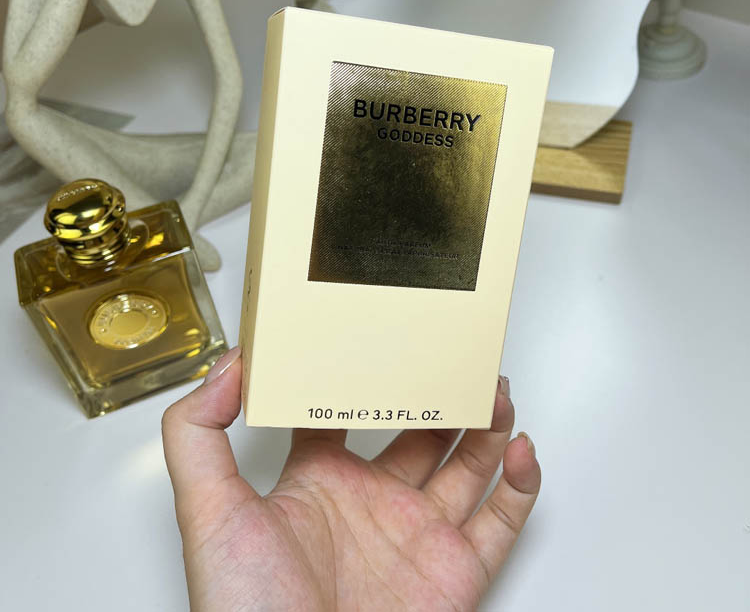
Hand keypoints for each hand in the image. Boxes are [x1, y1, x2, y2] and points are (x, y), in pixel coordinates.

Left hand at [162, 349, 541, 610]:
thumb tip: (229, 364)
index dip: (367, 374)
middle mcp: (373, 500)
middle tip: (454, 356)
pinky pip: (503, 519)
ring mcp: (418, 534)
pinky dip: (521, 482)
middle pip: (420, 430)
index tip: (382, 334)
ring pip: (468, 464)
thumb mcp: (209, 513)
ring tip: (491, 386)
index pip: (350, 411)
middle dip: (440, 392)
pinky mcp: (457, 570)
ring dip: (486, 423)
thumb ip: (197, 435)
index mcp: (320, 480)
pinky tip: (520, 448)